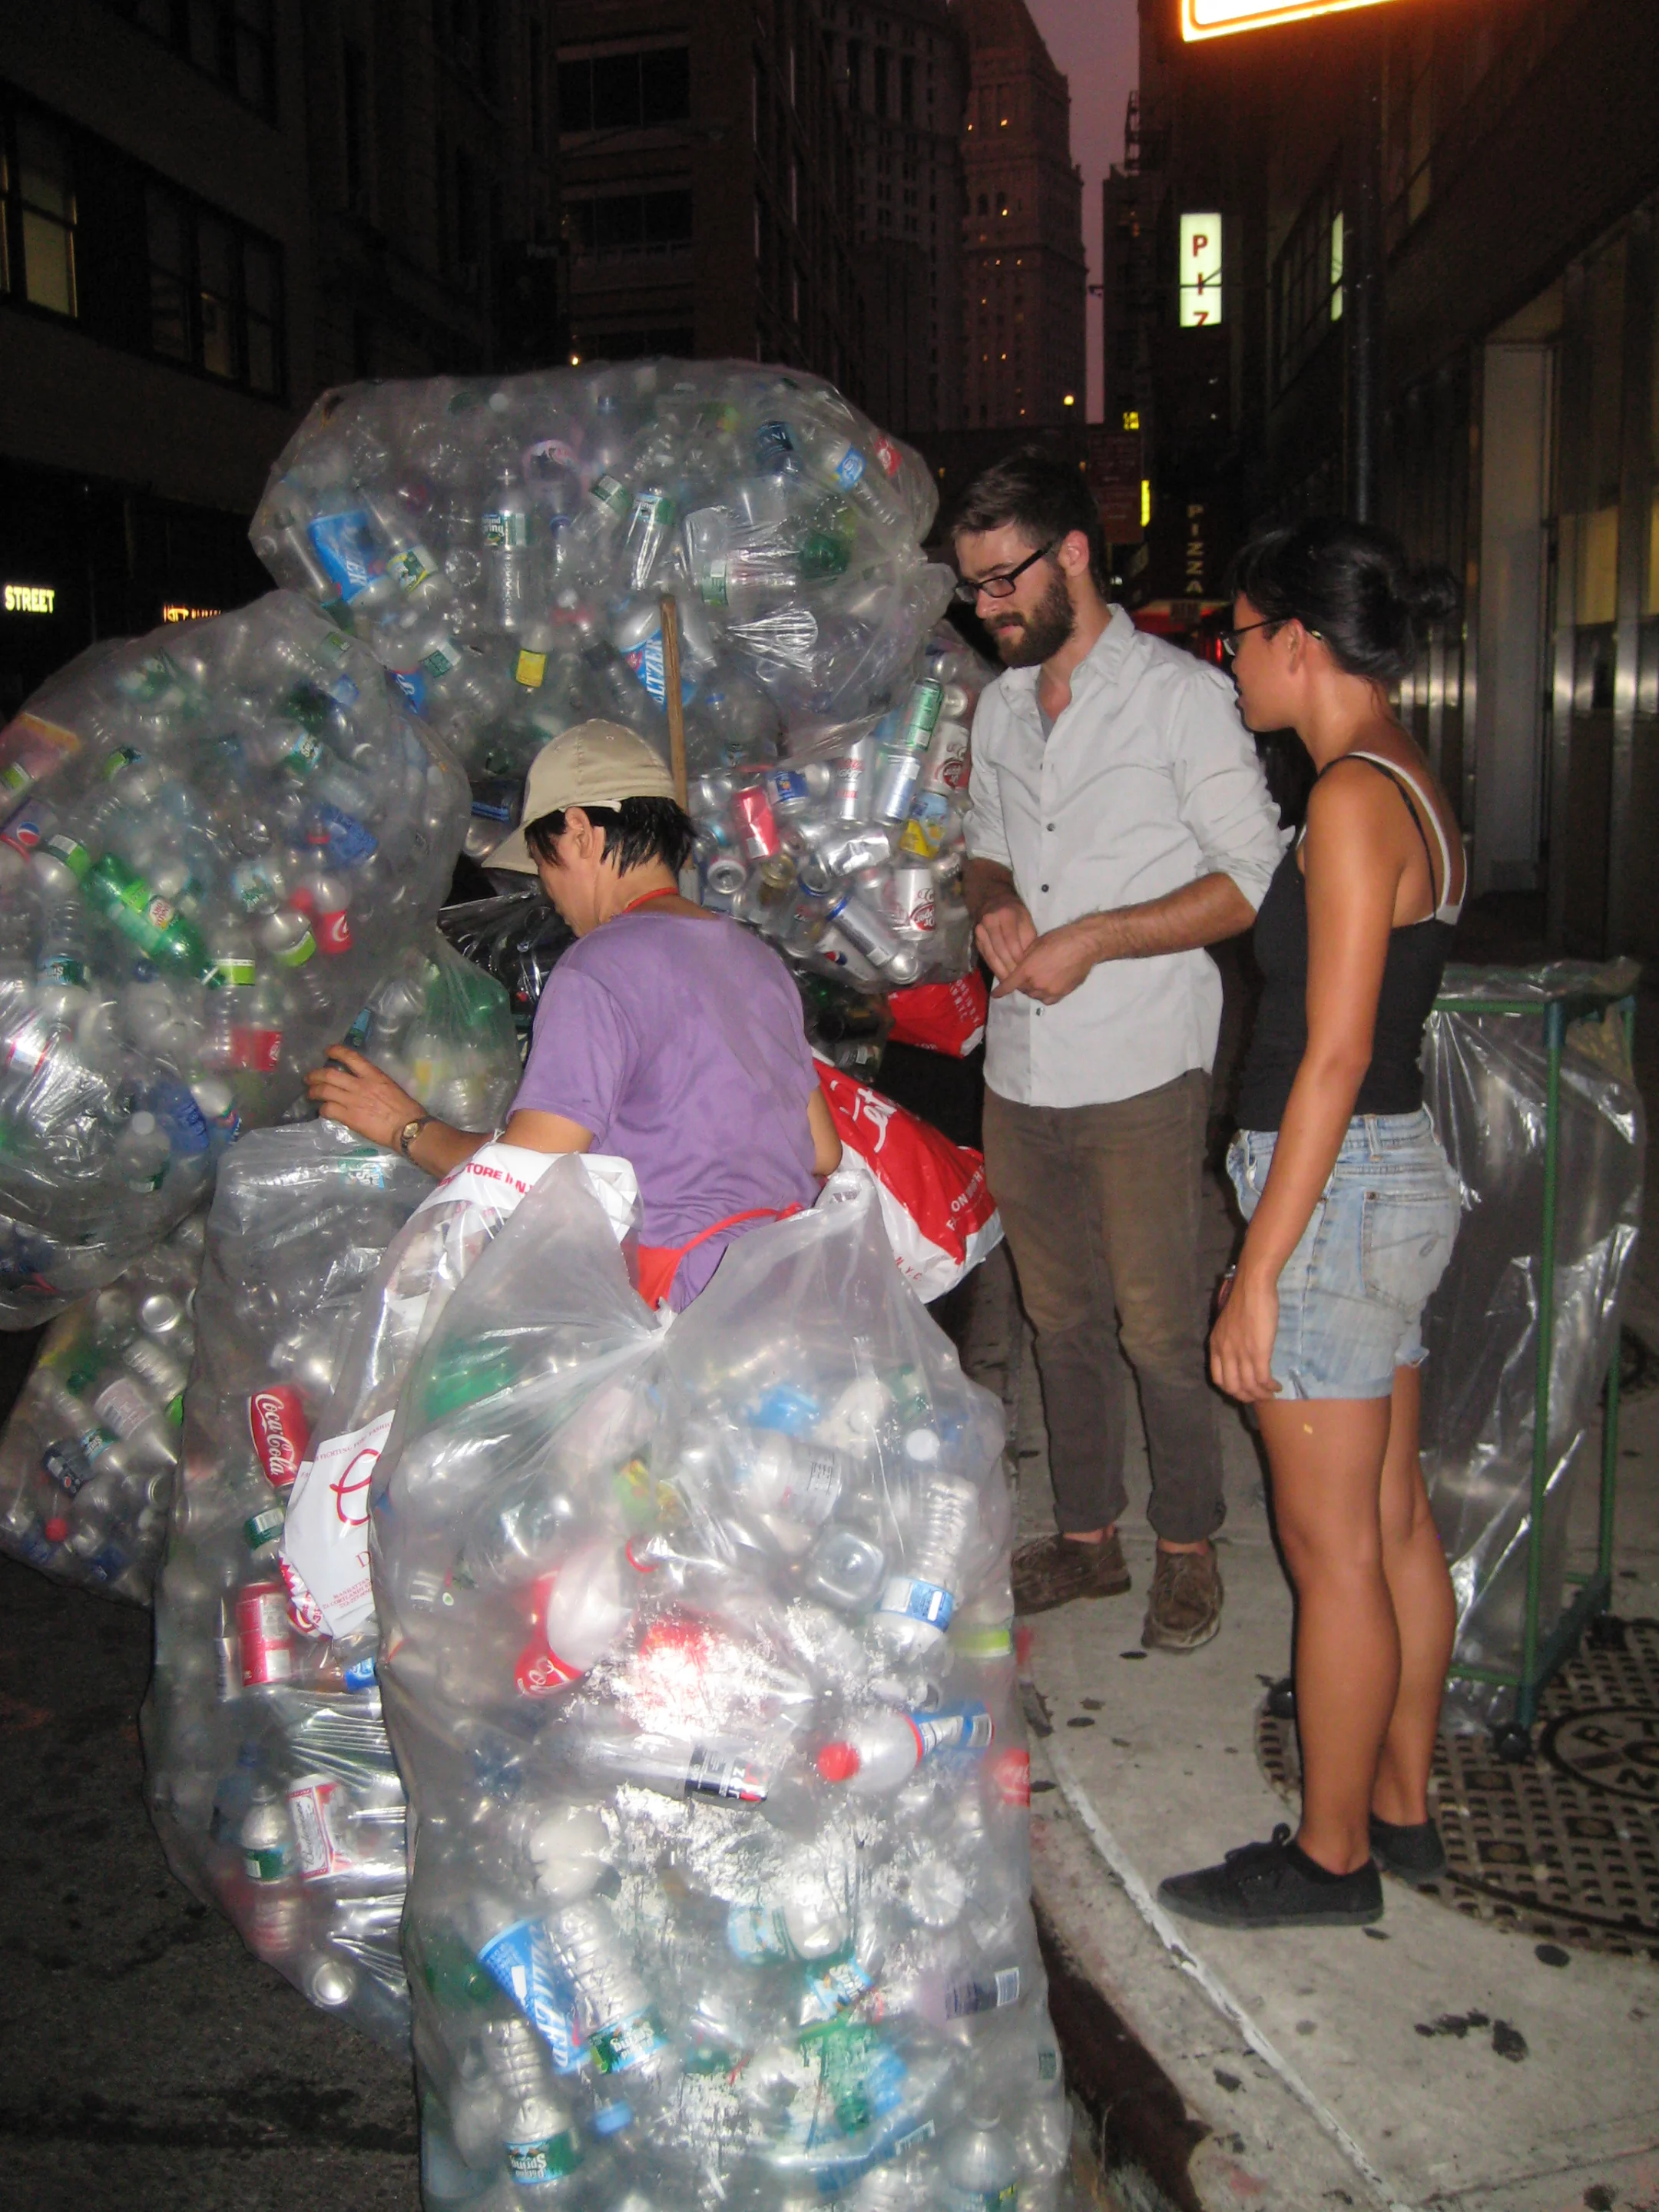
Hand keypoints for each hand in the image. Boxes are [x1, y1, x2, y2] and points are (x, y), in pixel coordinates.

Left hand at [305, 1045, 423, 1151]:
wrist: (406, 1127)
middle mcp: (360, 1085)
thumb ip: (373, 1083)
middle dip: (315, 1075)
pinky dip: (322, 1109)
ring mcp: (352, 1101)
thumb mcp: (390, 1086)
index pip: (350, 1057)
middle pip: (329, 1075)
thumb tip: (362, 1084)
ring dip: (313, 1092)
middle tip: (309, 1078)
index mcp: (373, 1075)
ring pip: (324, 1091)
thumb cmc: (405, 1108)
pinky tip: (322, 1111)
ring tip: (310, 1094)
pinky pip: (328, 1109)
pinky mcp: (349, 1117)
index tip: (328, 1051)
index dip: (336, 1051)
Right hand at [974, 891, 1036, 984]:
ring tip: (1011, 983)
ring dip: (1001, 971)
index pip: (1011, 941)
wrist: (995, 902)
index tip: (1025, 970)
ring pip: (990, 956)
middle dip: (1010, 968)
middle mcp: (989, 922)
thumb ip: (1027, 939)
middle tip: (1019, 981)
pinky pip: (985, 957)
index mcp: (1005, 915)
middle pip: (999, 950)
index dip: (1018, 957)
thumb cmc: (1016, 913)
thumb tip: (1027, 963)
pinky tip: (1002, 977)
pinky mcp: (976, 939)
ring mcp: (980, 931)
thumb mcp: (1026, 920)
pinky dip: (994, 968)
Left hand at [991, 917, 1100, 1003]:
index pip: (1009, 984)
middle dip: (1020, 984)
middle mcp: (1037, 983)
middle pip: (1022, 989)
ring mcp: (1050, 991)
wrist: (1084, 945)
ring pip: (1034, 995)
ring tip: (1037, 980)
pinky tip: (1046, 987)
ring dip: (1032, 989)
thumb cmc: (1060, 939)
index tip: (995, 994)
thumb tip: (1019, 966)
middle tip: (1024, 977)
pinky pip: (1047, 999)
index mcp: (1027, 970)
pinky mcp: (1062, 994)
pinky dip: (1043, 995)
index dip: (1001, 990)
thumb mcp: (1036, 945)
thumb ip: (1025, 959)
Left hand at [1209, 1264, 1281, 1402]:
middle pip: (1233, 1387)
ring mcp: (1241, 1354)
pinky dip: (1270, 1387)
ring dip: (1262, 1395)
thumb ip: (1230, 1340)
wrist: (1252, 1286)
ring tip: (1271, 1393)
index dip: (1231, 1389)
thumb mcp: (1228, 1324)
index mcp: (1216, 1346)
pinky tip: (1277, 1386)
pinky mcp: (1258, 1352)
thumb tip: (1240, 1352)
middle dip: (1247, 1397)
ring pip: (1249, 1386)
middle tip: (1260, 1396)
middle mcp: (1225, 1353)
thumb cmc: (1243, 1299)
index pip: (1218, 1379)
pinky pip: (1263, 1379)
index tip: (1244, 1390)